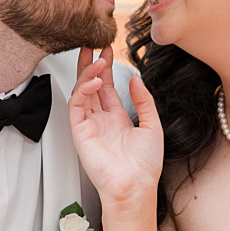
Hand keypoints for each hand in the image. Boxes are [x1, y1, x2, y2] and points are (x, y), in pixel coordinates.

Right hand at [69, 46, 162, 206]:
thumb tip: (136, 79)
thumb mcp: (152, 126)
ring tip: (95, 58)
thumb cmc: (145, 165)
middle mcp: (101, 120)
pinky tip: (93, 81)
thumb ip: (144, 101)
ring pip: (81, 91)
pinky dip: (82, 90)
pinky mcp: (80, 132)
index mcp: (117, 119)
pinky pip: (77, 106)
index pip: (107, 87)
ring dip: (87, 73)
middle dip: (91, 64)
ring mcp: (89, 125)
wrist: (136, 187)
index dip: (106, 67)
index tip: (108, 50)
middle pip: (91, 85)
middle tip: (92, 43)